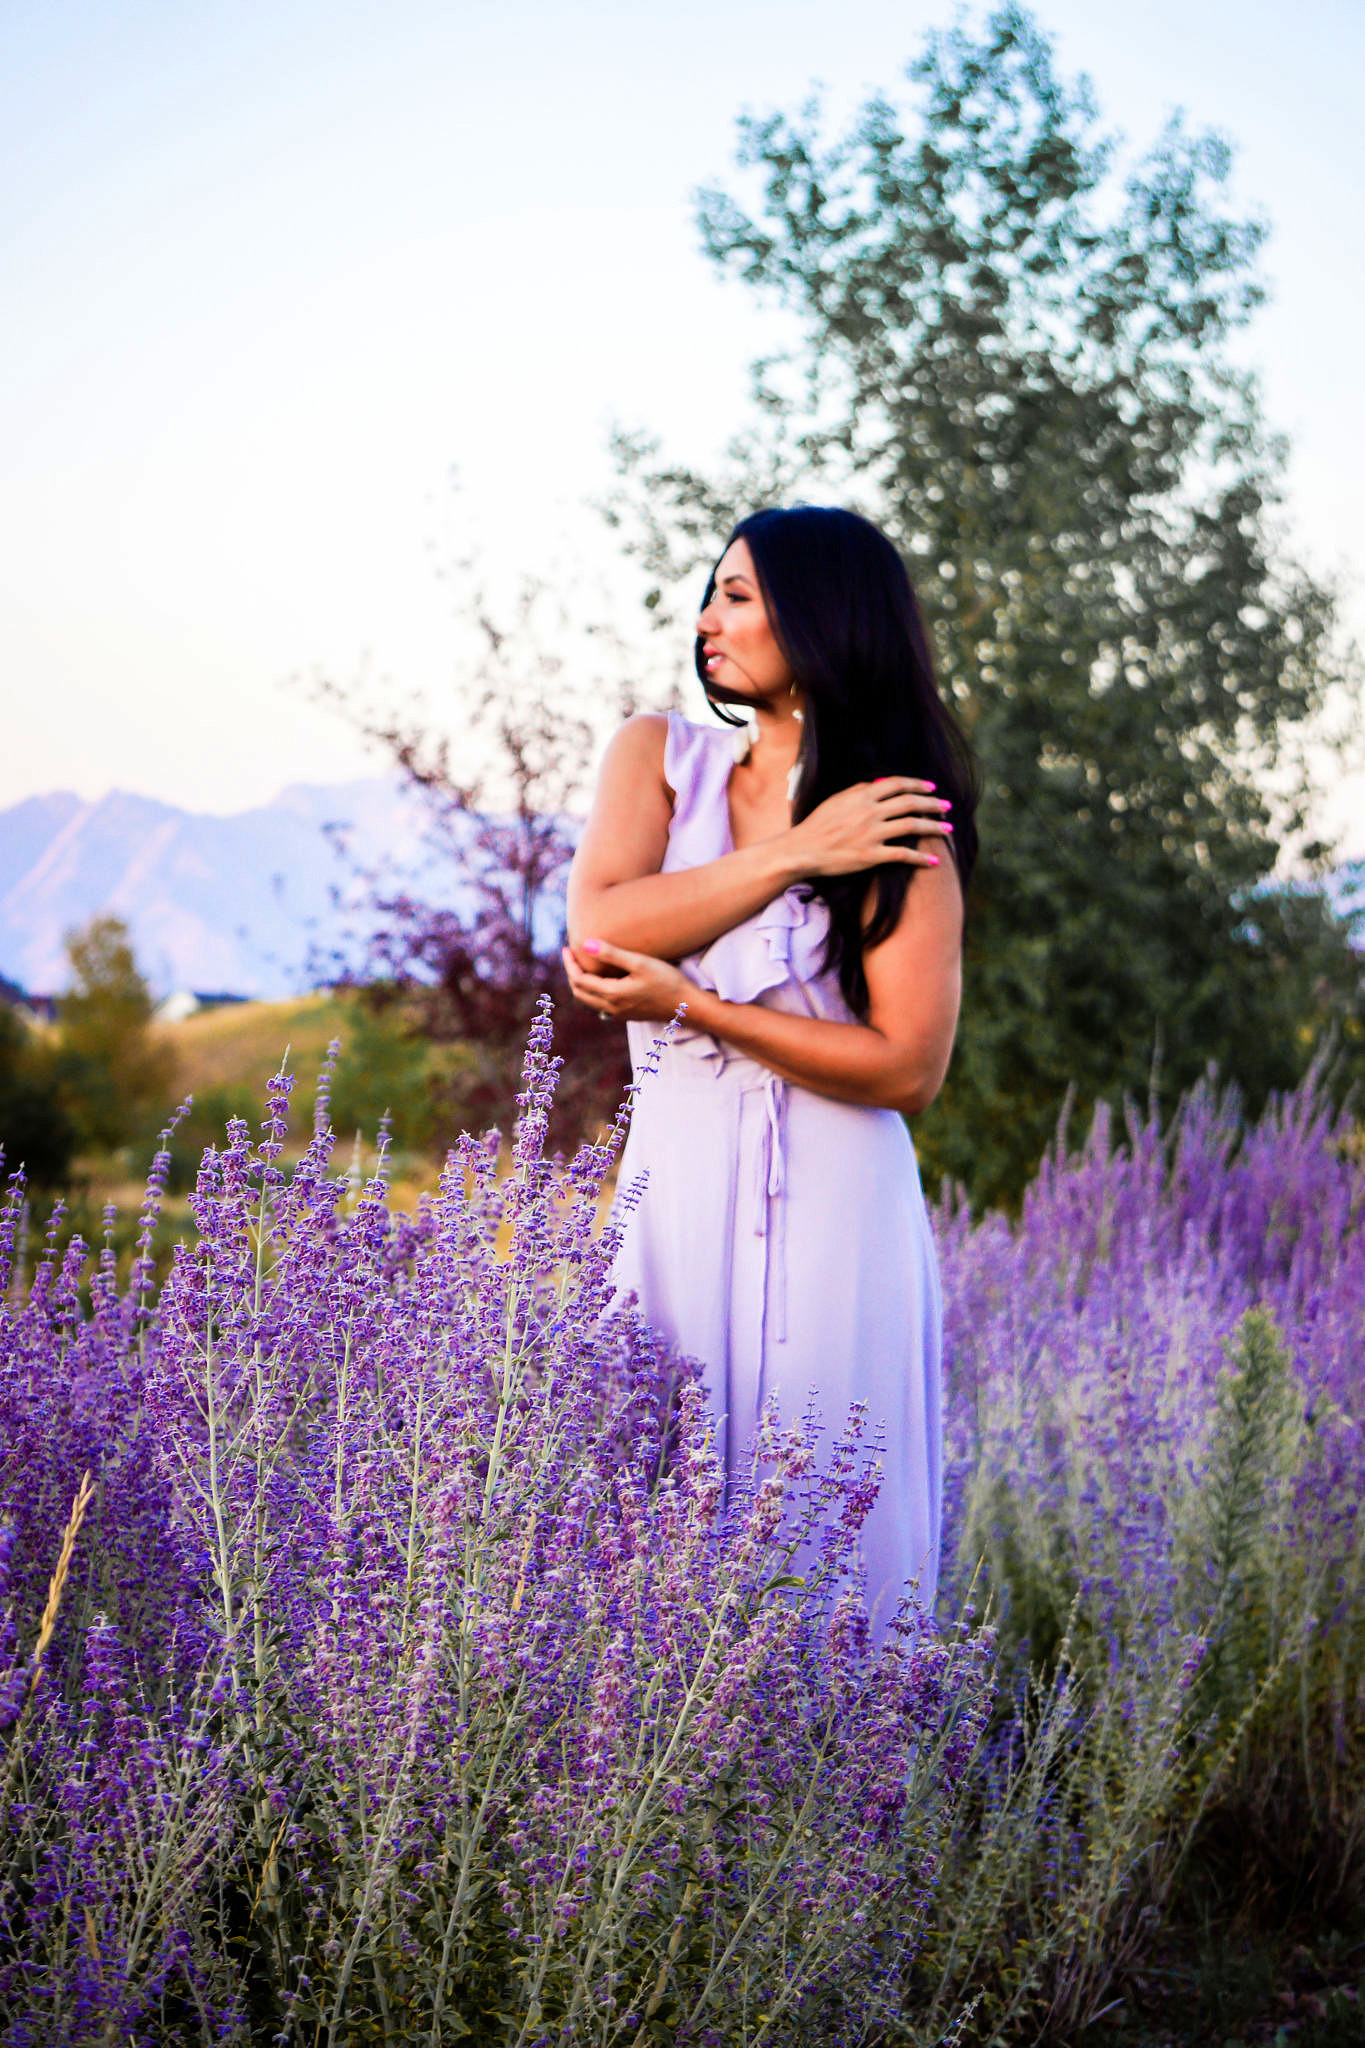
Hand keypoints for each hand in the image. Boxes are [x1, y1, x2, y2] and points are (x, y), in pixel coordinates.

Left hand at [561, 939, 695, 1023]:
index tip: (566, 948)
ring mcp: (620, 1014)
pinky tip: (602, 979)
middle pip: (580, 993)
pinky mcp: (628, 1015)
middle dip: (572, 974)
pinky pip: (601, 1004)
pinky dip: (594, 991)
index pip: (579, 980)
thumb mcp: (640, 963)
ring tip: (583, 965)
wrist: (688, 1006)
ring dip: (582, 984)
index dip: (569, 963)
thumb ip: (612, 954)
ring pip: (590, 1000)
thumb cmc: (668, 981)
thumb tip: (585, 944)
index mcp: (612, 994)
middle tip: (571, 956)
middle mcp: (612, 1008)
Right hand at [787, 778, 951, 876]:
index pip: (898, 784)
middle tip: (947, 807)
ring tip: (948, 828)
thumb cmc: (817, 825)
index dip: (918, 784)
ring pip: (912, 826)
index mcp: (862, 796)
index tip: (932, 788)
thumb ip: (859, 791)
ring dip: (934, 827)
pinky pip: (903, 855)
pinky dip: (921, 858)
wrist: (802, 850)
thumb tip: (881, 784)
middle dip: (933, 804)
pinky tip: (935, 861)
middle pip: (910, 803)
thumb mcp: (836, 800)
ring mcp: (872, 834)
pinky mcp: (871, 856)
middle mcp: (870, 812)